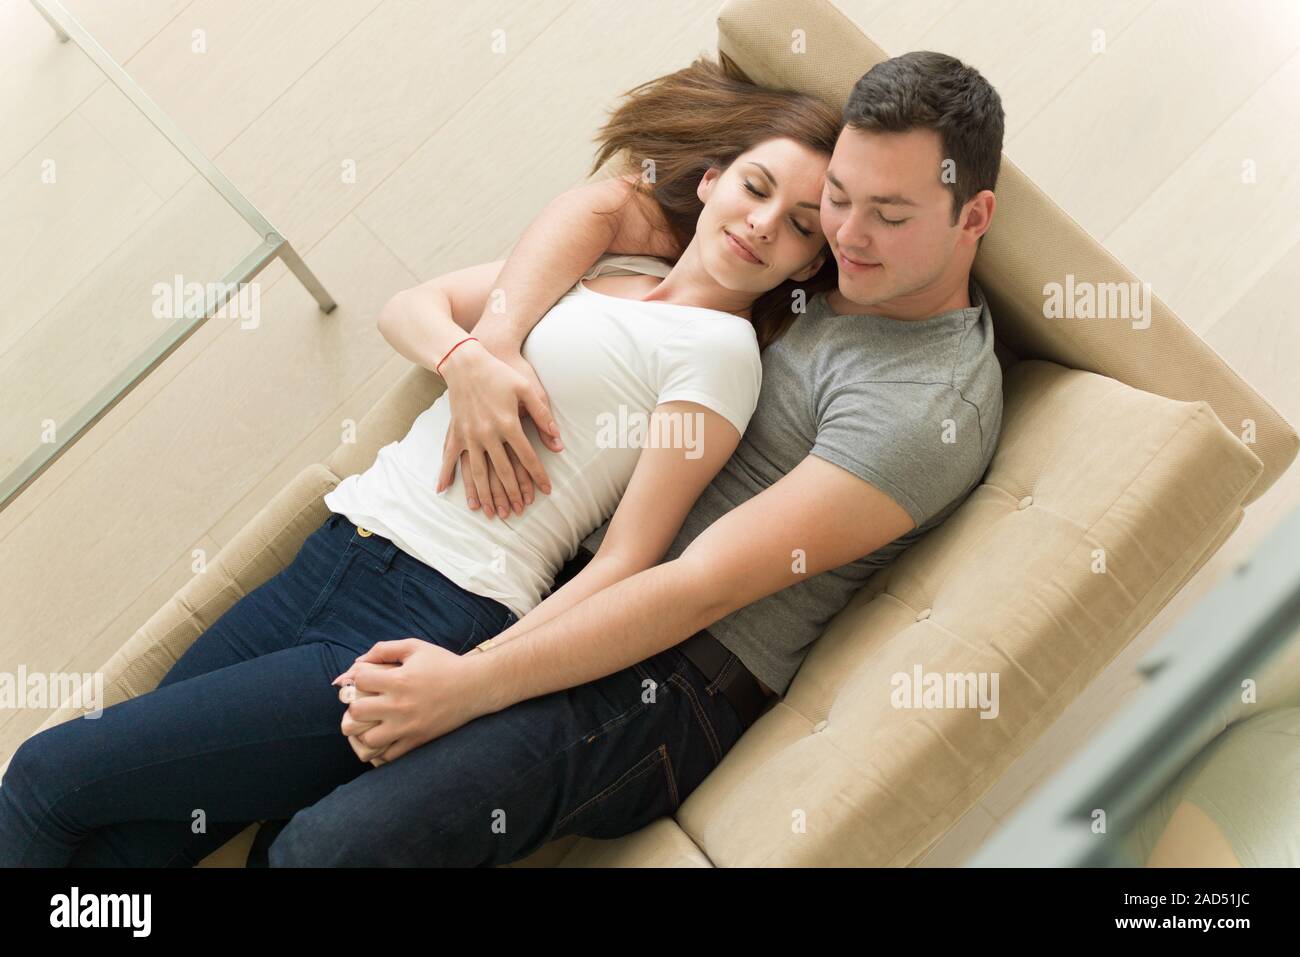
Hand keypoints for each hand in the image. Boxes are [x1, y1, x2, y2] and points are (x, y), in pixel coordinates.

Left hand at [331, 639, 491, 764]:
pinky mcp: (417, 741)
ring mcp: (408, 727)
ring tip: (371, 722)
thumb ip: (384, 649)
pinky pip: (387, 756)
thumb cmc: (443, 664)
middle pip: (356, 712)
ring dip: (364, 730)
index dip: (358, 676)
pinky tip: (384, 735)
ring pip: (366, 739)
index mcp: (400, 680)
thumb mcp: (415, 648)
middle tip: (365, 701)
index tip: (367, 677)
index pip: (359, 680)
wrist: (475, 687)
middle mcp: (401, 705)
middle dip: (355, 705)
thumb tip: (356, 662)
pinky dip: (380, 748)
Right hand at [437, 339, 562, 519]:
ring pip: (479, 472)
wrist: (466, 362)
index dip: (538, 475)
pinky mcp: (456, 431)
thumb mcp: (527, 389)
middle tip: (520, 510)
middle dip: (513, 493)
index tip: (546, 491)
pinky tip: (443, 490)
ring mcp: (469, 435)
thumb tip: (558, 442)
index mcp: (508, 424)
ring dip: (486, 494)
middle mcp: (488, 434)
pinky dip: (446, 474)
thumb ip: (543, 416)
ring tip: (492, 512)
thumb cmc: (500, 374)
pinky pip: (450, 458)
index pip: (528, 458)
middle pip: (504, 471)